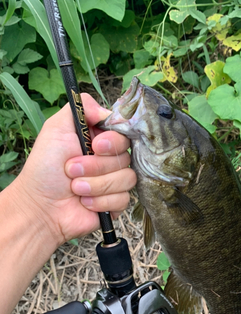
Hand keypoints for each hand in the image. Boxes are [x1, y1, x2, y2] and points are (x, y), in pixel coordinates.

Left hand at [12, 94, 135, 245]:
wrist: (41, 206)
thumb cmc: (44, 168)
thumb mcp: (57, 128)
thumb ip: (81, 108)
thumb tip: (106, 111)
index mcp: (100, 140)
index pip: (124, 134)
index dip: (113, 141)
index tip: (96, 146)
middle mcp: (109, 160)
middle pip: (125, 157)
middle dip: (97, 166)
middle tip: (72, 169)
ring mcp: (114, 182)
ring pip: (126, 179)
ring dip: (96, 185)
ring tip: (75, 187)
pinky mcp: (116, 203)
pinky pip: (123, 199)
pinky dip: (100, 201)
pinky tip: (84, 202)